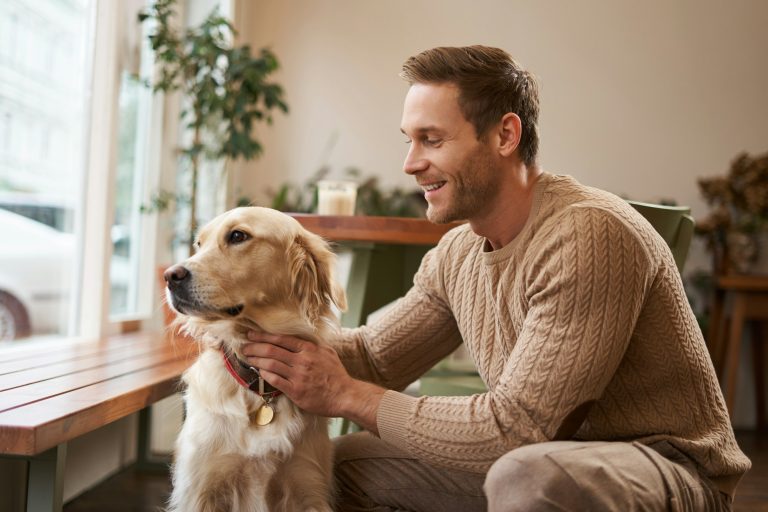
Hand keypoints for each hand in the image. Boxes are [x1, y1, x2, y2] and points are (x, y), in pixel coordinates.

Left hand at [242, 331, 384, 431]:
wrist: (345, 395)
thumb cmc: (336, 374)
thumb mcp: (328, 352)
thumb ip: (313, 345)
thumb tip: (300, 338)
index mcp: (309, 349)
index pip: (281, 339)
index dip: (263, 336)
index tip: (252, 334)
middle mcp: (302, 360)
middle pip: (272, 350)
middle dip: (254, 347)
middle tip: (245, 346)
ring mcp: (298, 376)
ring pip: (270, 364)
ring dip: (256, 360)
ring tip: (248, 358)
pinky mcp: (296, 391)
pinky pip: (275, 380)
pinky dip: (265, 374)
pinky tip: (259, 371)